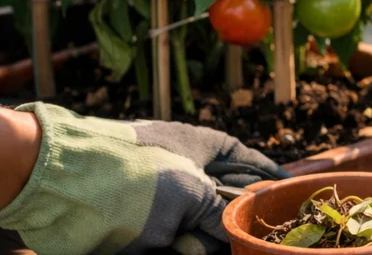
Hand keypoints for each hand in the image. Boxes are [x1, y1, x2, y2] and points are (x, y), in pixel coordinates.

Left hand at [0, 103, 288, 254]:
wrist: (62, 186)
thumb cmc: (133, 174)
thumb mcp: (190, 192)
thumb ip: (218, 211)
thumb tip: (232, 229)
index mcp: (198, 146)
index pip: (244, 157)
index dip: (267, 174)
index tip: (288, 187)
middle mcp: (181, 169)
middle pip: (224, 196)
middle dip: (240, 215)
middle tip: (257, 232)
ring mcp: (158, 197)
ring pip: (199, 223)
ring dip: (208, 238)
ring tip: (214, 245)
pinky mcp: (139, 225)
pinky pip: (173, 239)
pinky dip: (183, 248)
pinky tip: (185, 250)